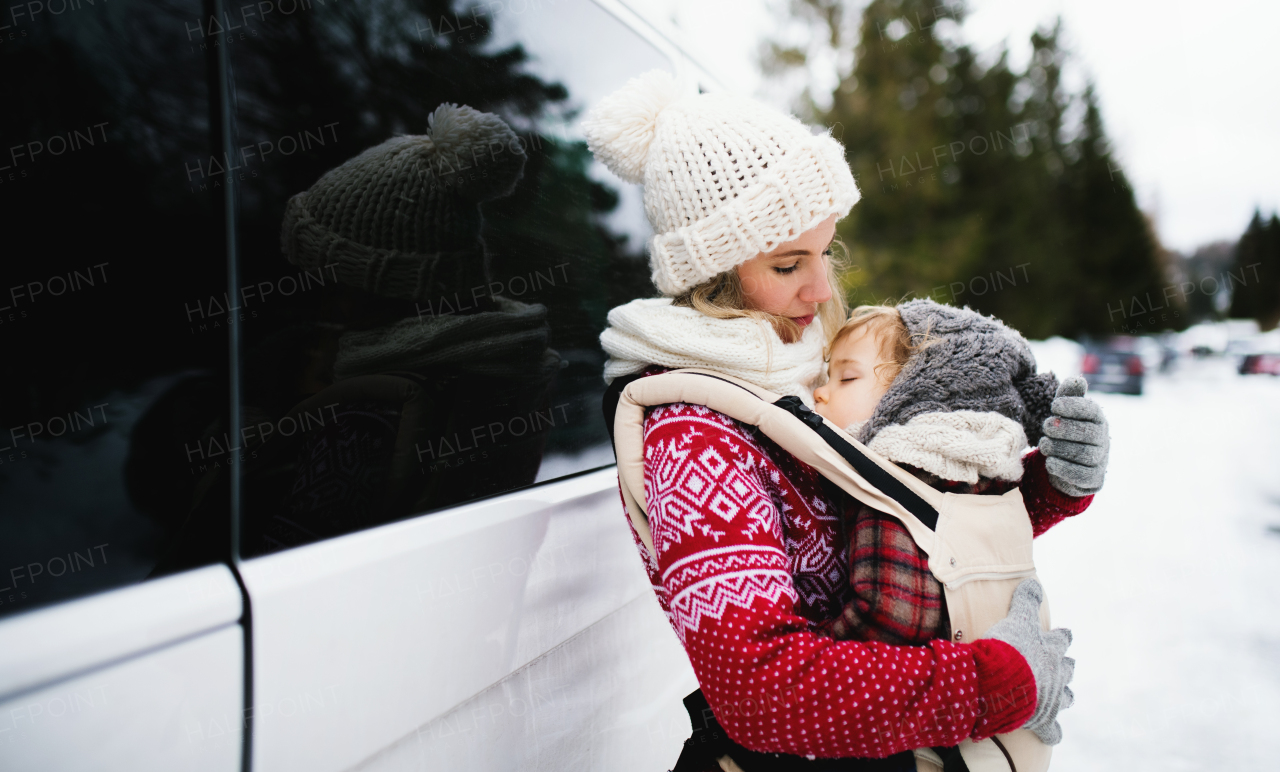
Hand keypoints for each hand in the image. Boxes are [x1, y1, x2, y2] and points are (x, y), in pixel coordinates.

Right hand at [984, 579, 1074, 744]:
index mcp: (1050, 649)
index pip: (1061, 639)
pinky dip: (1052, 732)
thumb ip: (1026, 601)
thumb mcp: (1017, 619)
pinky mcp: (1042, 719)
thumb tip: (1033, 582)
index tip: (1064, 634)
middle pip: (1067, 668)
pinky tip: (1052, 735)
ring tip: (1064, 695)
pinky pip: (1052, 731)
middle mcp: (1056, 673)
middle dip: (1065, 666)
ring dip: (1064, 695)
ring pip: (1065, 697)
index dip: (1061, 637)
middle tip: (1065, 664)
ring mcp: (1051, 697)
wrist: (1000, 683)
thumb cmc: (1008, 649)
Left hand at [1038, 376, 1108, 496]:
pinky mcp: (1093, 479)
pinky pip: (1082, 475)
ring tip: (1044, 445)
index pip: (1092, 411)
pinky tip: (1050, 462)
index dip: (1074, 407)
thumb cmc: (1065, 431)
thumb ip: (1069, 395)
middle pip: (1089, 434)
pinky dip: (1063, 468)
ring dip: (1061, 448)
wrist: (1067, 463)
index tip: (1054, 405)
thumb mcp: (1064, 412)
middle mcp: (1103, 439)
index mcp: (1097, 419)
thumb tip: (1076, 380)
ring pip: (1084, 455)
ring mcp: (1100, 460)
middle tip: (1046, 427)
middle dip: (1065, 429)